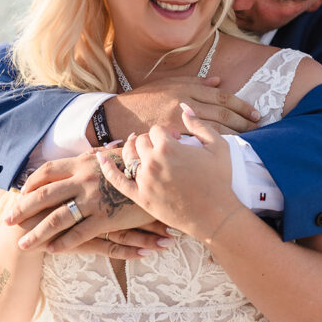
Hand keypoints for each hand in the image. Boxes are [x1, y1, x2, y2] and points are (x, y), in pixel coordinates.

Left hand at [8, 149, 170, 256]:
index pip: (47, 171)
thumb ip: (98, 157)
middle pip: (43, 195)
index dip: (31, 183)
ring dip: (37, 233)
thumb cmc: (141, 164)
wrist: (163, 172)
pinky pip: (79, 233)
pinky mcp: (106, 217)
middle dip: (22, 209)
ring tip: (23, 245)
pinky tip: (53, 251)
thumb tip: (91, 153)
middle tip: (8, 222)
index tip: (20, 193)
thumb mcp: (116, 154)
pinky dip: (64, 243)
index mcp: (83, 162)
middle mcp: (83, 179)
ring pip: (56, 218)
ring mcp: (93, 199)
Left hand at [97, 105, 240, 241]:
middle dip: (151, 142)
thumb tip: (184, 107)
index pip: (156, 130)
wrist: (215, 215)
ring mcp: (143, 180)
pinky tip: (101, 157)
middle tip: (166, 151)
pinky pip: (117, 180)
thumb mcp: (218, 146)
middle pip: (141, 141)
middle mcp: (152, 161)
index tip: (178, 141)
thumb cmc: (220, 180)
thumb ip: (199, 124)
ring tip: (143, 152)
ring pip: (128, 156)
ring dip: (133, 149)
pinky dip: (107, 167)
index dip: (167, 134)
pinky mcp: (140, 197)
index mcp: (168, 147)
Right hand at [105, 76, 259, 135]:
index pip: (221, 96)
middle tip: (258, 127)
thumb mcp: (168, 83)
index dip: (240, 105)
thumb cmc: (144, 99)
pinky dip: (214, 146)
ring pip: (213, 128)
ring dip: (234, 133)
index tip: (255, 113)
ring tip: (249, 139)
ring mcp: (177, 122)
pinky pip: (198, 143)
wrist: (117, 116)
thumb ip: (195, 82)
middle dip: (242, 121)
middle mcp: (183, 103)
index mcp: (185, 88)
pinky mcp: (170, 138)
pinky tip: (227, 150)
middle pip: (221, 112)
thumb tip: (220, 80)